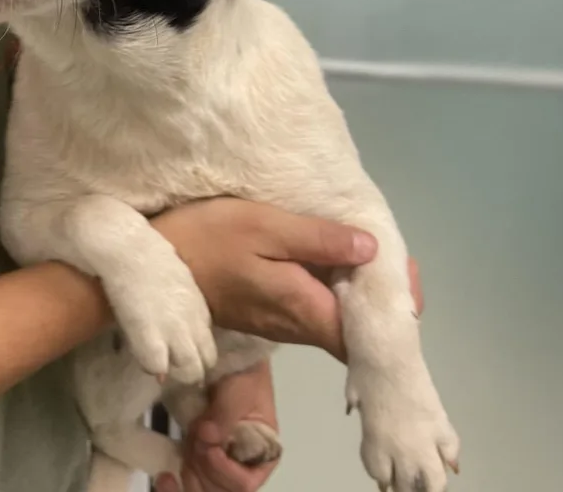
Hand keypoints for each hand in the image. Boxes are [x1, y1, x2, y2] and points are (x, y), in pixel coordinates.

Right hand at [153, 198, 423, 359]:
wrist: (156, 265)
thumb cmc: (211, 240)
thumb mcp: (265, 227)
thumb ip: (318, 239)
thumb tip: (372, 250)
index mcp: (304, 309)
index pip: (366, 335)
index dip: (394, 312)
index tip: (406, 277)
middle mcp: (298, 327)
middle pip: (354, 328)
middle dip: (381, 299)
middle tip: (395, 258)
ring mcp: (281, 323)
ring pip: (334, 317)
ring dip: (357, 292)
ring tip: (370, 252)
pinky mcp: (268, 312)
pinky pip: (314, 308)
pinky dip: (332, 288)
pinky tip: (332, 259)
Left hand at [156, 361, 278, 491]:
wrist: (230, 364)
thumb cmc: (245, 377)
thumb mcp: (241, 391)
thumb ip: (226, 414)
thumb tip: (207, 436)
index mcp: (262, 456)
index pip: (244, 483)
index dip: (225, 472)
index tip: (210, 450)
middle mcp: (241, 467)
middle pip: (220, 491)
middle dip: (204, 470)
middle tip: (197, 440)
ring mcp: (218, 465)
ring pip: (202, 488)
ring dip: (189, 471)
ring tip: (188, 442)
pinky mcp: (199, 458)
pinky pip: (188, 481)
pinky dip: (173, 485)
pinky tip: (165, 478)